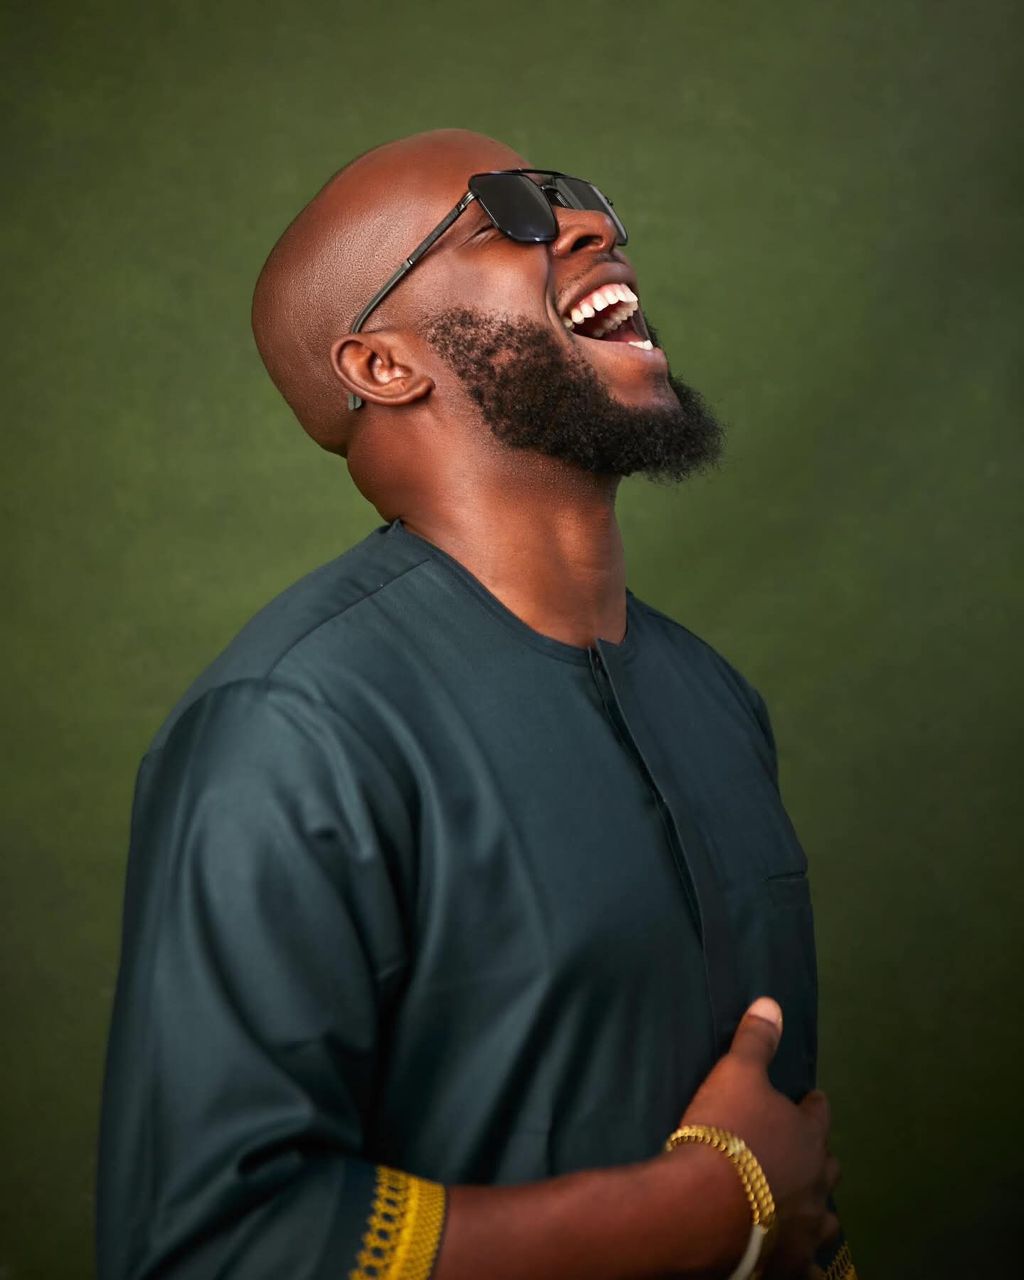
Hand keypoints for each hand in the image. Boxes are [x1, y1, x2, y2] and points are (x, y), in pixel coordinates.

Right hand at [676, 998, 839, 1277]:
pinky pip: (805, 1266)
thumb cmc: (724, 1132)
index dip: (812, 1106)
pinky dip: (802, 1260)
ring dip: (816, 1209)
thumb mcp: (735, 1074)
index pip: (818, 1114)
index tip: (811, 1100)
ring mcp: (806, 1226)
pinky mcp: (789, 1262)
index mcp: (808, 1135)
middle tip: (805, 1153)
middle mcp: (816, 1181)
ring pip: (825, 1219)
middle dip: (818, 1158)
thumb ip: (756, 1041)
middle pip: (828, 1167)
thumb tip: (771, 1003)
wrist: (704, 1206)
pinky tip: (798, 1261)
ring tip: (806, 1206)